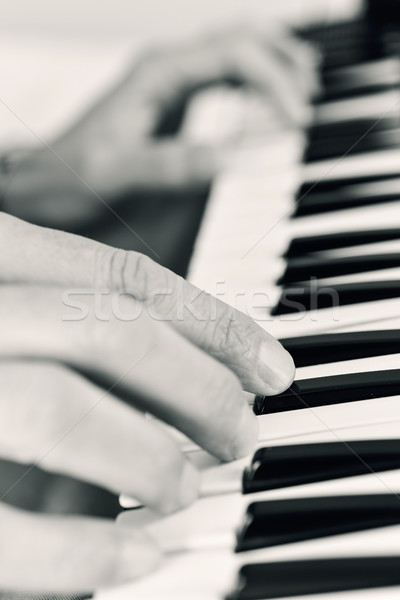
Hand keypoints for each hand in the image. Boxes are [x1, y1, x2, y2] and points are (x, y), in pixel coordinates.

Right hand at [0, 213, 294, 592]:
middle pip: (109, 332)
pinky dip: (83, 549)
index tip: (270, 365)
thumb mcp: (5, 307)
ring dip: (147, 456)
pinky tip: (140, 557)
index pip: (122, 277)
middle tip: (242, 432)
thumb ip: (65, 316)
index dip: (211, 321)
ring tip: (191, 487)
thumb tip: (187, 359)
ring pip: (58, 408)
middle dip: (198, 386)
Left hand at [2, 25, 318, 226]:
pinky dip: (253, 83)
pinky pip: (222, 78)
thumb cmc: (73, 177)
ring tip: (304, 88)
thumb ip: (169, 165)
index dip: (274, 80)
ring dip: (273, 64)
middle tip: (311, 96)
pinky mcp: (172, 103)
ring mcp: (170, 83)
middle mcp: (167, 69)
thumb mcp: (116, 173)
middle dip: (284, 60)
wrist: (45, 184)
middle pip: (240, 39)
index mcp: (157, 74)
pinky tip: (266, 103)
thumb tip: (228, 160)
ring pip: (234, 52)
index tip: (298, 118)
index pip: (234, 55)